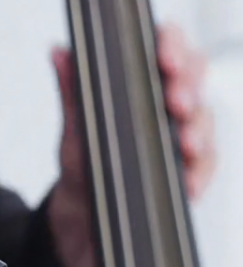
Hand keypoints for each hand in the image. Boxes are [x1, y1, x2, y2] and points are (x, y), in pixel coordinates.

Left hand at [45, 22, 215, 266]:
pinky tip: (188, 182)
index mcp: (139, 85)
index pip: (166, 49)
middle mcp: (166, 108)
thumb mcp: (74, 129)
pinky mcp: (190, 173)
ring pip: (205, 124)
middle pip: (195, 81)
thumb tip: (60, 52)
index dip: (172, 46)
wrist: (82, 221)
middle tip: (175, 103)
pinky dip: (199, 174)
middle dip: (190, 88)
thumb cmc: (83, 166)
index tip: (164, 59)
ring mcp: (182, 140)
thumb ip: (73, 90)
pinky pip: (206, 168)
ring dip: (199, 132)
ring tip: (186, 143)